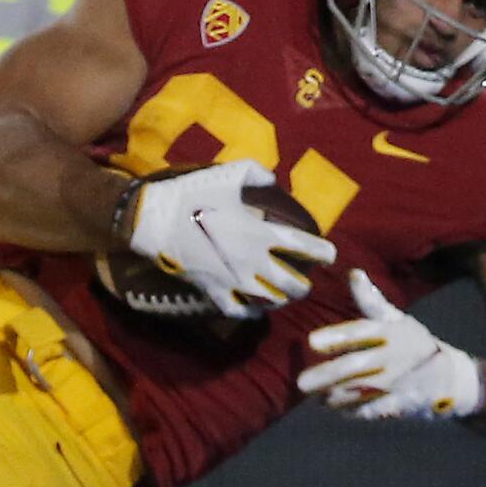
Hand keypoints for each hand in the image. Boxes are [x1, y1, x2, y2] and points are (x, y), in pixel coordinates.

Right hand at [120, 160, 336, 319]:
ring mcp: (234, 281)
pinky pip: (241, 313)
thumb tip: (275, 180)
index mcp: (261, 232)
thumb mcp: (229, 173)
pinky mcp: (215, 293)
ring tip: (283, 295)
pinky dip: (252, 313)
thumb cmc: (194, 193)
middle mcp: (253, 261)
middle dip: (305, 284)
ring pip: (271, 303)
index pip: (305, 248)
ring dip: (282, 300)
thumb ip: (259, 175)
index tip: (329, 254)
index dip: (324, 253)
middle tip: (305, 279)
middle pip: (294, 285)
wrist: (156, 220)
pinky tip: (255, 308)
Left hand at [298, 269, 483, 419]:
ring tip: (314, 397)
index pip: (360, 332)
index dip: (336, 337)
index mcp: (390, 332)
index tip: (311, 341)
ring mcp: (398, 383)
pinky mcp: (402, 404)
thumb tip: (353, 273)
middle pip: (355, 366)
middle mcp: (392, 357)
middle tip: (301, 383)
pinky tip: (336, 409)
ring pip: (360, 392)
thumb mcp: (397, 320)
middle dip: (327, 376)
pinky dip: (354, 411)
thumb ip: (371, 301)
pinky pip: (374, 411)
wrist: (452, 378)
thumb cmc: (416, 344)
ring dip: (335, 396)